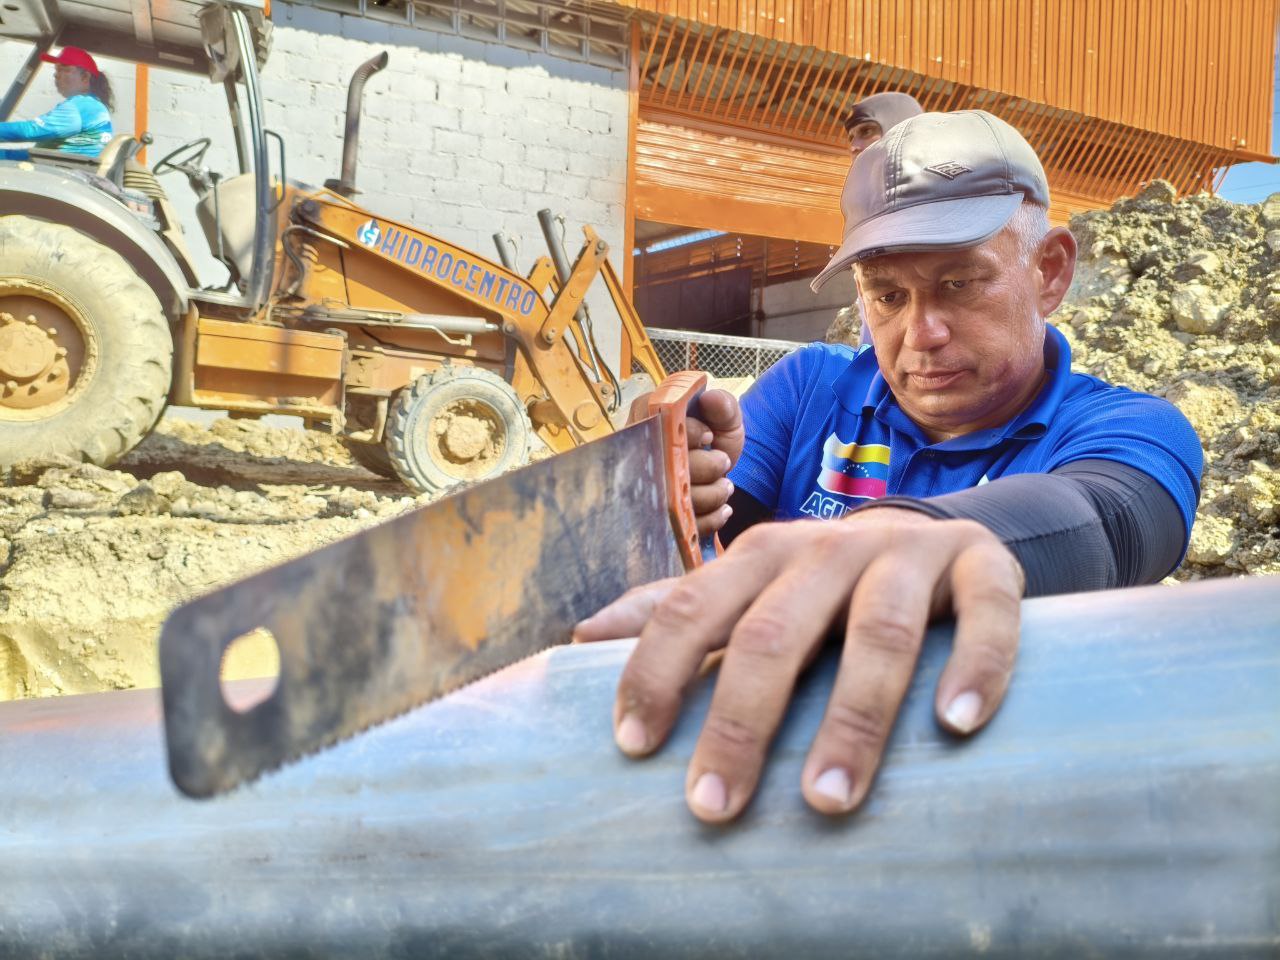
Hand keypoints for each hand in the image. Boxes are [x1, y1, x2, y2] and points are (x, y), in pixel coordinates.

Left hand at [574, 508, 1024, 823]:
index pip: (690, 607)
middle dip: (739, 723)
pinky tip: (954, 724)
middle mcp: (826, 548)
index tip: (632, 749)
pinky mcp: (983, 569)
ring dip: (853, 719)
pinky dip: (975, 664)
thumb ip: (669, 609)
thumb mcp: (744, 586)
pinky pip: (985, 615)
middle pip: (774, 632)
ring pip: (877, 631)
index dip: (656, 673)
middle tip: (714, 809)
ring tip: (827, 802)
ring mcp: (907, 556)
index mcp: (759, 556)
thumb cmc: (819, 584)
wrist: (934, 535)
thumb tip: (576, 639)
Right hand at [629, 387, 744, 536]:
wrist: (718, 470)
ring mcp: (646, 486)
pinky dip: (710, 517)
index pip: (660, 425)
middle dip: (707, 467)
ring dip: (712, 494)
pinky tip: (721, 507)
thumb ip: (724, 405)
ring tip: (724, 484)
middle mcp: (640, 450)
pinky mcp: (658, 516)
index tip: (709, 436)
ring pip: (675, 499)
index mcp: (650, 416)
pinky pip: (682, 525)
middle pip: (666, 466)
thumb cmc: (714, 438)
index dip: (689, 434)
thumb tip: (711, 397)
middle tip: (723, 461)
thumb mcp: (724, 418)